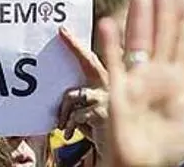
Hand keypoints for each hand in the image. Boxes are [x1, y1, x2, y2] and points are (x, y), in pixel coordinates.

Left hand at [58, 27, 109, 149]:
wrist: (121, 152)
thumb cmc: (108, 134)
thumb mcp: (96, 115)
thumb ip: (87, 101)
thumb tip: (67, 96)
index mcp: (113, 84)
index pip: (93, 60)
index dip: (76, 45)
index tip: (62, 30)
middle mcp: (114, 85)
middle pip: (88, 61)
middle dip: (74, 45)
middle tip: (62, 31)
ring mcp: (109, 96)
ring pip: (73, 93)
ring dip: (63, 111)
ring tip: (63, 125)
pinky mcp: (103, 111)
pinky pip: (74, 113)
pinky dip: (69, 125)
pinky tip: (71, 135)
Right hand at [98, 0, 183, 166]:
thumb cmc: (168, 150)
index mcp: (177, 81)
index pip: (183, 44)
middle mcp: (156, 75)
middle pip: (161, 36)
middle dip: (163, 11)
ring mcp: (136, 80)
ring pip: (139, 42)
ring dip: (140, 19)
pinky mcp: (118, 89)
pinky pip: (113, 62)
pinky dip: (110, 44)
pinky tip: (108, 23)